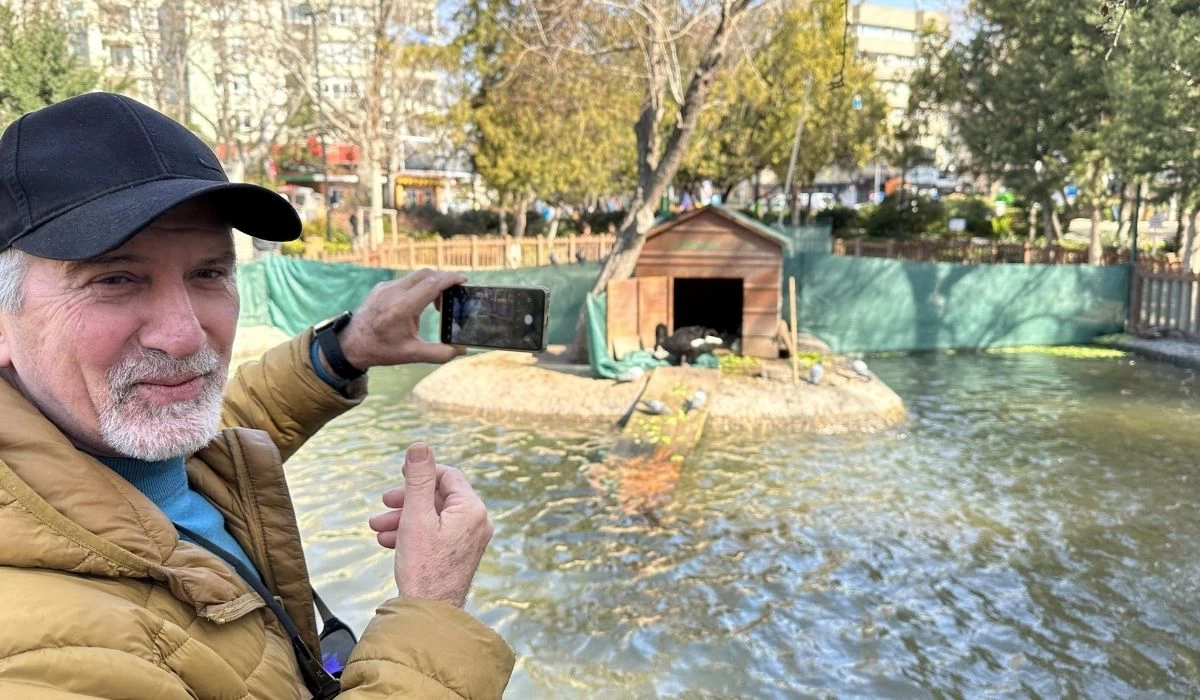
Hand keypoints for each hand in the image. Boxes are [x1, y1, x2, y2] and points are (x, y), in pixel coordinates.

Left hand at [339, 269, 467, 368]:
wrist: (351, 344)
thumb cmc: (382, 350)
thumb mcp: (412, 354)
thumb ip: (440, 353)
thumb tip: (462, 350)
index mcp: (402, 308)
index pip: (431, 284)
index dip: (450, 279)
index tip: (464, 280)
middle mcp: (393, 293)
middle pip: (426, 274)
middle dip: (444, 279)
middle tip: (455, 291)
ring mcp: (385, 288)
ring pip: (416, 276)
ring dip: (431, 283)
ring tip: (437, 303)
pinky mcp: (381, 287)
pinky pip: (405, 281)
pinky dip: (418, 286)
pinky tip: (420, 303)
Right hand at [367, 443, 492, 606]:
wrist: (429, 613)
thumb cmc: (423, 567)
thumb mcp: (416, 516)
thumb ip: (418, 479)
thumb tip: (420, 446)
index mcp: (471, 509)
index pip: (448, 476)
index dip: (421, 473)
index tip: (400, 476)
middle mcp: (477, 522)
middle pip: (438, 497)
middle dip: (407, 500)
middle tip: (383, 504)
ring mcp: (470, 540)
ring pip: (434, 517)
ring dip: (404, 518)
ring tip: (377, 528)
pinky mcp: (460, 554)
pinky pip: (437, 534)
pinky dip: (414, 533)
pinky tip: (389, 542)